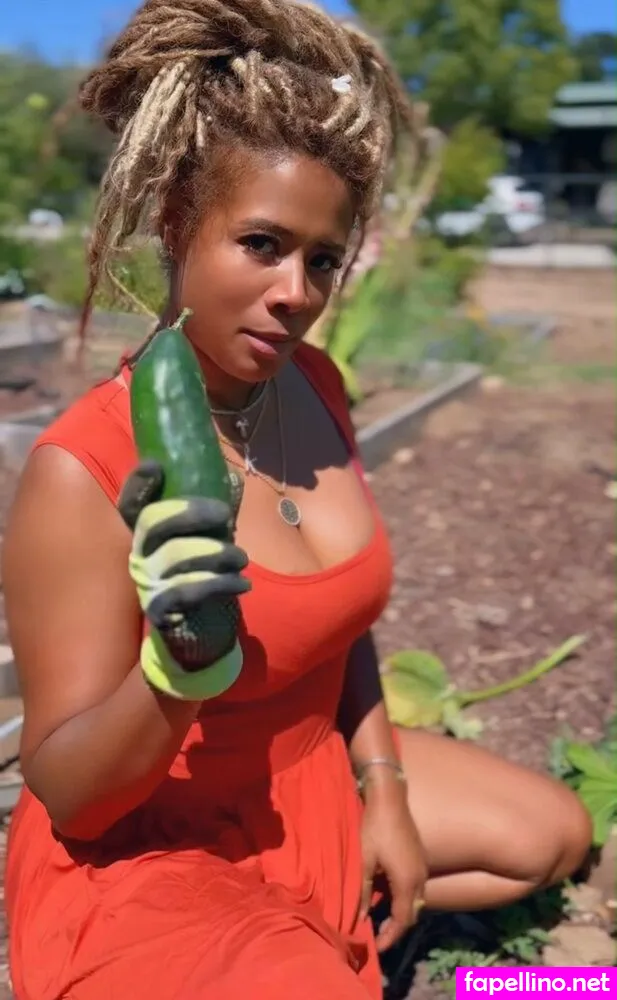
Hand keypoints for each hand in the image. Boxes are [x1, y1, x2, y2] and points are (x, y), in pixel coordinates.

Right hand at [118, 460, 250, 671]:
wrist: (196, 639)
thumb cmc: (200, 582)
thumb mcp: (207, 545)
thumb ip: (214, 516)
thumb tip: (233, 479)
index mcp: (147, 537)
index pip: (131, 506)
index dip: (137, 486)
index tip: (155, 466)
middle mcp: (140, 557)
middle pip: (152, 522)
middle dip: (190, 511)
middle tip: (225, 513)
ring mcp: (147, 584)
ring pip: (177, 555)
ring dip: (217, 552)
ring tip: (241, 558)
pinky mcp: (161, 610)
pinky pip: (189, 590)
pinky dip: (221, 583)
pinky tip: (242, 584)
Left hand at [360, 778, 427, 952]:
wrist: (390, 798)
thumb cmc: (374, 829)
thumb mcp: (364, 862)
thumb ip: (364, 893)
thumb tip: (361, 918)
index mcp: (407, 883)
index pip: (403, 921)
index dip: (390, 938)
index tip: (377, 948)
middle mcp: (420, 879)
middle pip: (412, 914)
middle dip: (397, 929)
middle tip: (378, 937)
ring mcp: (423, 867)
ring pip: (416, 901)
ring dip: (401, 913)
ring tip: (382, 920)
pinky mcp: (420, 858)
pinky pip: (416, 888)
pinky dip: (404, 898)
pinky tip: (388, 896)